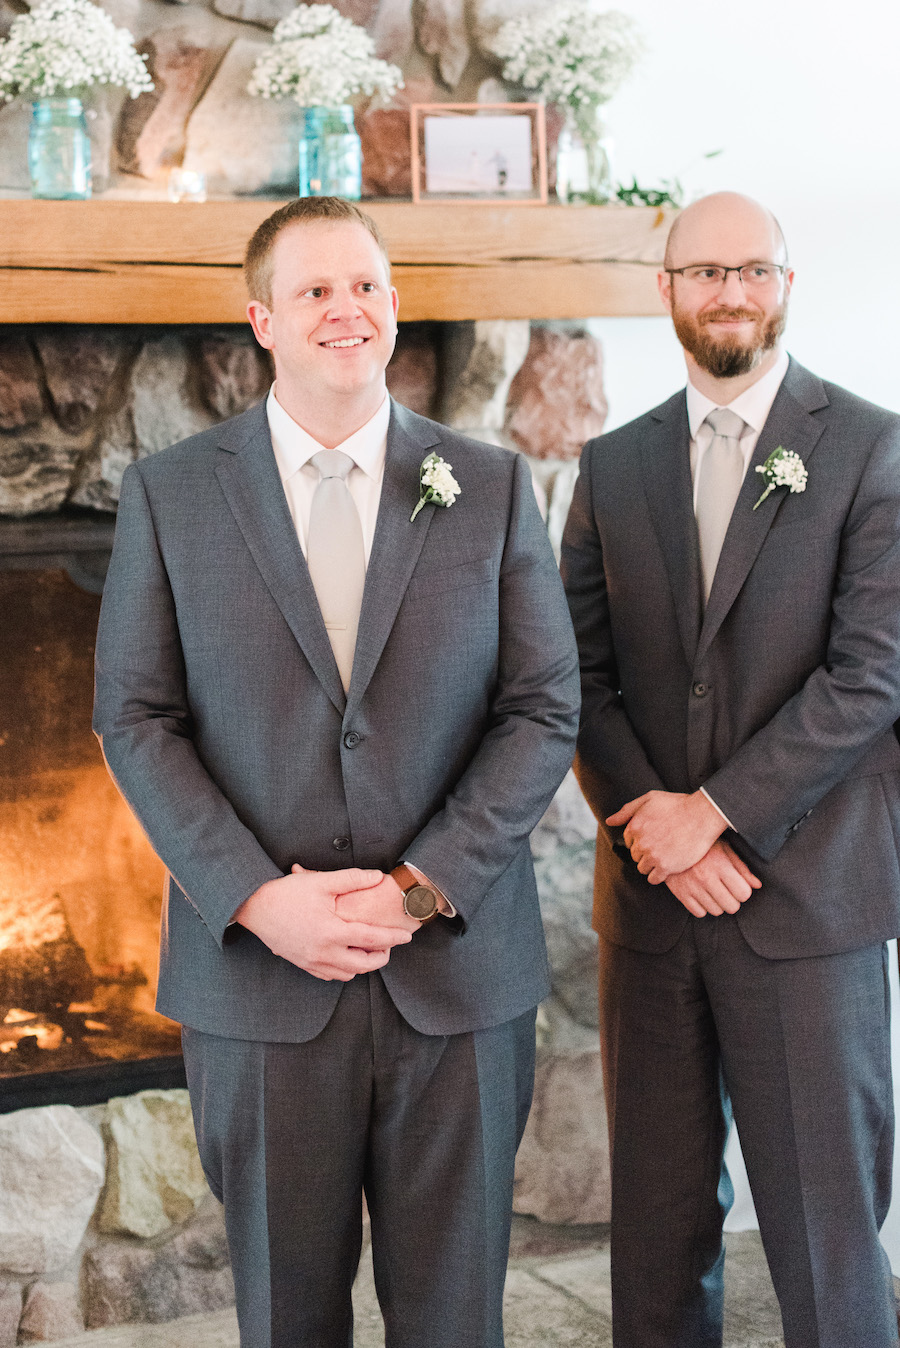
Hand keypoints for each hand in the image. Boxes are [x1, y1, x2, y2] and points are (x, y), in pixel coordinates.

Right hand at [232, 865, 412, 981]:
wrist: (254, 907)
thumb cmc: (287, 893)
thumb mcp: (321, 882)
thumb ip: (352, 879)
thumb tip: (377, 876)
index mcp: (331, 932)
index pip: (371, 939)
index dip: (393, 938)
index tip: (407, 936)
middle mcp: (323, 952)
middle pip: (363, 965)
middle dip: (382, 957)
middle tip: (390, 945)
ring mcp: (311, 961)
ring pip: (347, 974)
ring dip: (363, 964)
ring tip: (369, 948)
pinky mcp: (302, 964)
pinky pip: (329, 975)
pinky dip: (343, 969)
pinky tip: (346, 954)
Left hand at [607, 789, 725, 882]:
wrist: (702, 815)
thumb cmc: (677, 804)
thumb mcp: (649, 799)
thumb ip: (627, 810)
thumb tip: (609, 821)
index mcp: (635, 826)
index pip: (627, 841)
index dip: (639, 840)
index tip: (651, 837)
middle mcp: (641, 842)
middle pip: (635, 855)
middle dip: (644, 852)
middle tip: (659, 846)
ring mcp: (653, 856)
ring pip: (642, 868)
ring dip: (650, 864)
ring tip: (663, 857)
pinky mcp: (666, 867)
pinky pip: (653, 879)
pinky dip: (657, 875)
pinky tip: (666, 868)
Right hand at [665, 840, 760, 917]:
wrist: (670, 841)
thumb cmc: (702, 845)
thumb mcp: (724, 849)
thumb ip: (741, 868)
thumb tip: (757, 885)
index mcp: (720, 864)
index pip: (743, 893)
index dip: (743, 891)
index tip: (738, 885)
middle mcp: (706, 878)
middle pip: (732, 907)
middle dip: (733, 900)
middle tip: (727, 890)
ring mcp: (692, 887)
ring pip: (716, 911)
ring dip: (718, 904)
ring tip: (713, 890)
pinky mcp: (680, 893)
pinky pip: (699, 913)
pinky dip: (703, 907)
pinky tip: (702, 894)